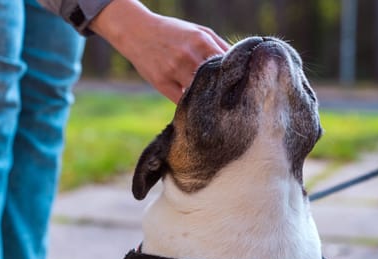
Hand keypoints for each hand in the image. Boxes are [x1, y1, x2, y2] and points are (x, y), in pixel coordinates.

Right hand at [90, 0, 228, 102]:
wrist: (136, 30)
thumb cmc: (173, 32)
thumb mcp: (199, 31)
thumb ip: (220, 46)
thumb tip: (241, 64)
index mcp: (201, 41)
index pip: (227, 65)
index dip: (235, 78)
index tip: (242, 88)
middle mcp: (188, 56)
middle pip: (215, 82)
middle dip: (224, 93)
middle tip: (233, 104)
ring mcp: (174, 70)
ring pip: (199, 94)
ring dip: (207, 101)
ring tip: (216, 108)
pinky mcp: (161, 82)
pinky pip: (182, 101)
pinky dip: (191, 105)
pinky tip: (197, 106)